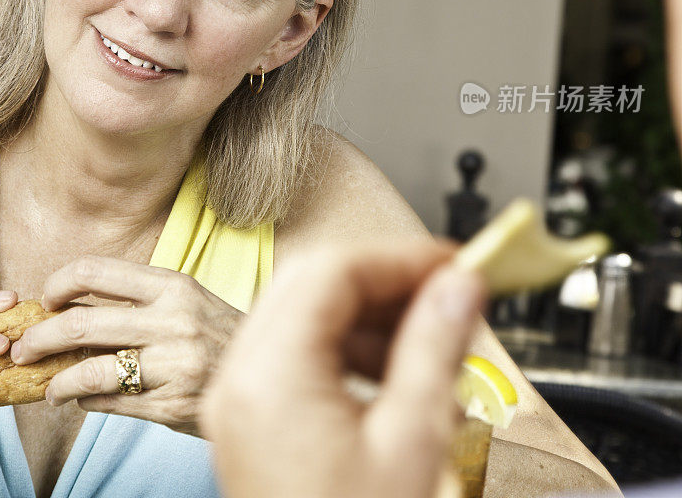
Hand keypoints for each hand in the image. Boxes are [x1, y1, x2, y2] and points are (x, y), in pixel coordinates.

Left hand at [9, 255, 242, 435]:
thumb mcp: (186, 301)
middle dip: (38, 338)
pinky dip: (84, 400)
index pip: (95, 271)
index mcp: (173, 285)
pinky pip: (108, 402)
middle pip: (80, 323)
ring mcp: (172, 365)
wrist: (267, 372)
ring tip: (47, 386)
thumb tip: (70, 310)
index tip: (46, 300)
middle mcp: (172, 320)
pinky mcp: (170, 405)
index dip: (59, 284)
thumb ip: (136, 301)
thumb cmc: (217, 333)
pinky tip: (82, 398)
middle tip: (23, 349)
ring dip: (54, 380)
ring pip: (87, 370)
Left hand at [200, 240, 484, 497]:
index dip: (398, 259)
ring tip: (428, 334)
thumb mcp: (414, 441)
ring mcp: (240, 398)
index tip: (450, 263)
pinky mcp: (252, 417)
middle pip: (311, 285)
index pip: (333, 272)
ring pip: (303, 313)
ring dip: (367, 313)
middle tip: (444, 292)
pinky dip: (346, 346)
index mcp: (271, 377)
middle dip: (383, 280)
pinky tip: (393, 368)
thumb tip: (459, 285)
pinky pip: (297, 352)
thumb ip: (435, 346)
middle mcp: (241, 378)